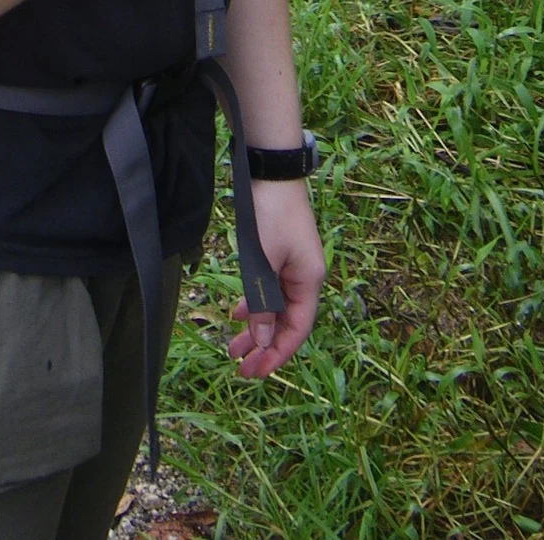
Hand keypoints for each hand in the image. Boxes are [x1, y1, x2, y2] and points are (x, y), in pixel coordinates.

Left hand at [225, 179, 324, 377]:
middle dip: (265, 346)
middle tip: (242, 369)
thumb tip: (263, 342)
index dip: (278, 354)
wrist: (271, 171)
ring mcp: (293, 266)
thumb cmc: (271, 215)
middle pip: (286, 322)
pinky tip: (239, 314)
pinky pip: (269, 289)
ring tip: (234, 348)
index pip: (297, 330)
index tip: (257, 372)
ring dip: (257, 328)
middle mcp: (305, 277)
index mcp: (309, 282)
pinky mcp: (280, 254)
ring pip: (275, 307)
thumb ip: (264, 303)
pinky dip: (255, 303)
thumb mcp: (263, 263)